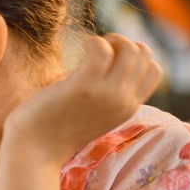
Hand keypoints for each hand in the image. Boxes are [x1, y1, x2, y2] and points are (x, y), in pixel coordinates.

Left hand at [5, 34, 161, 165]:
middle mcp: (124, 102)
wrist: (35, 150)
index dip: (134, 56)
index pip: (154, 70)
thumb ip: (109, 96)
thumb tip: (110, 63)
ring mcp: (107, 95)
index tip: (109, 58)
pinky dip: (93, 42)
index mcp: (128, 108)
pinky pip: (102, 50)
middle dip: (123, 43)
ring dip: (110, 40)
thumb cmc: (56, 128)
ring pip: (131, 50)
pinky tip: (80, 49)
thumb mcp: (95, 114)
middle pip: (145, 55)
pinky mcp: (85, 87)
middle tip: (97, 50)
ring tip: (90, 49)